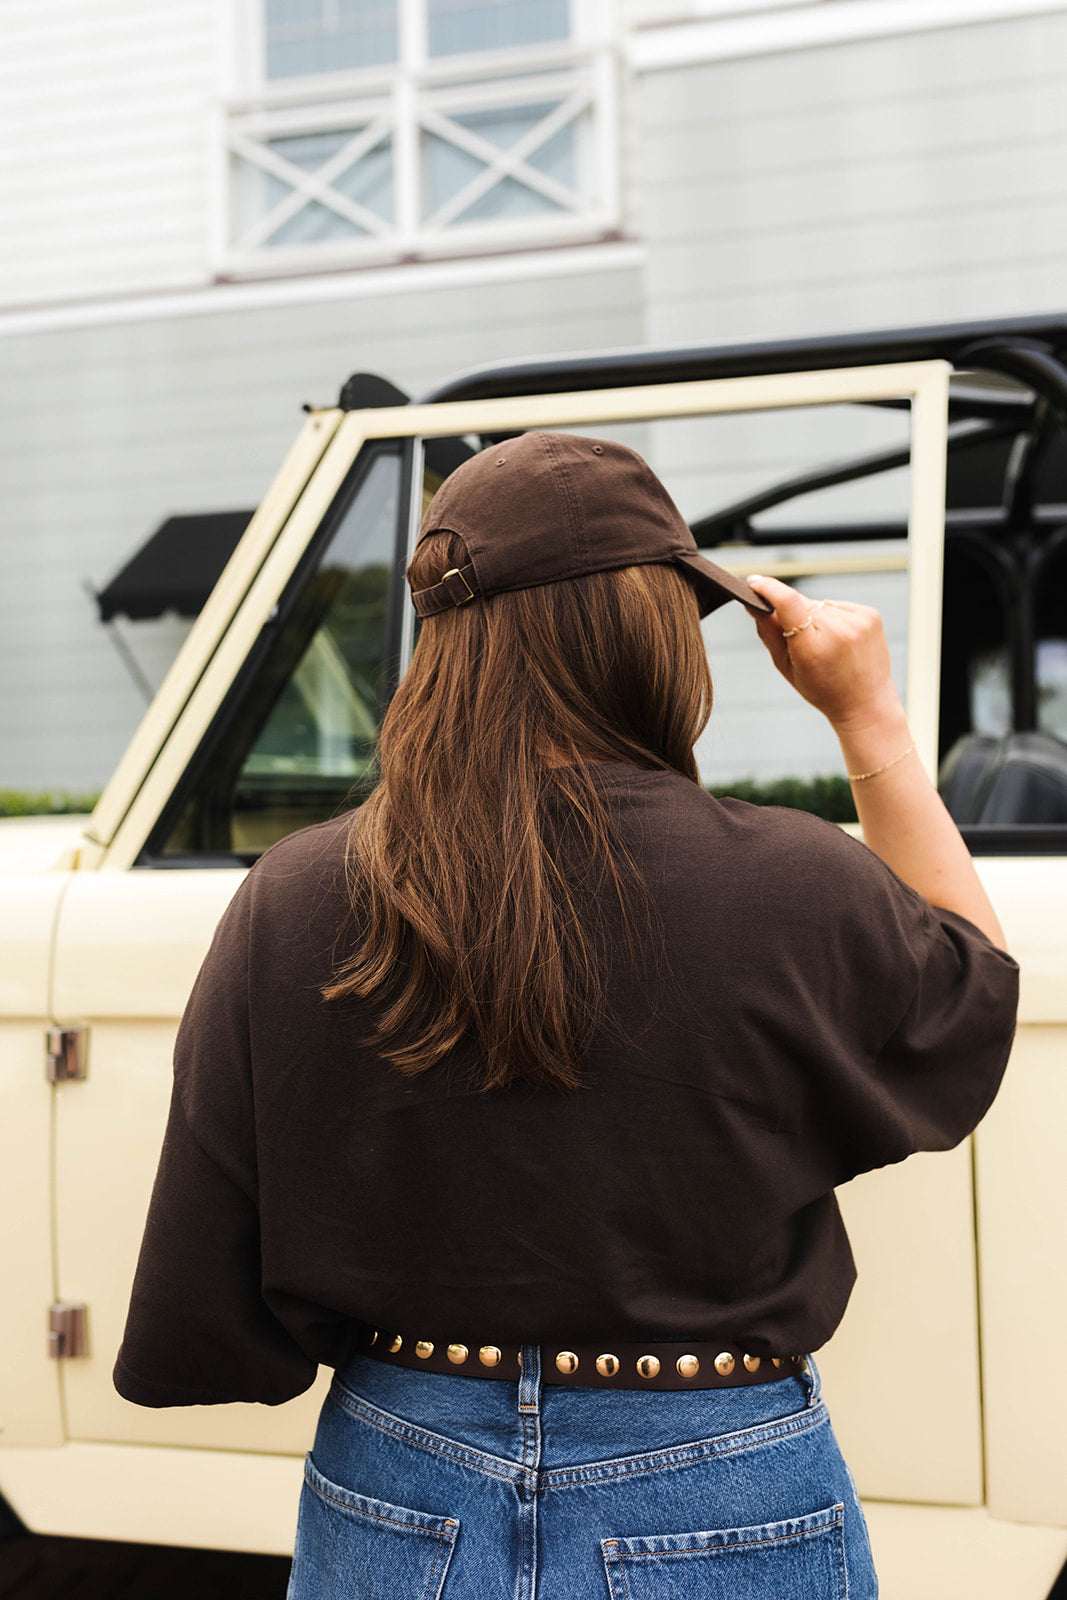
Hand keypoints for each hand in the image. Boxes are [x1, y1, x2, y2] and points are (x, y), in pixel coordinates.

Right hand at [745, 574, 902, 733]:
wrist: (866, 703)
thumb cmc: (824, 690)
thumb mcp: (787, 668)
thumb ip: (768, 633)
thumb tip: (754, 604)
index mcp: (813, 648)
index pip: (787, 602)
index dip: (768, 588)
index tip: (754, 582)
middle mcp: (838, 630)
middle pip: (801, 602)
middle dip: (791, 611)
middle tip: (796, 637)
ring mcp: (858, 621)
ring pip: (819, 604)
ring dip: (814, 616)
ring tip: (824, 644)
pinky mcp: (870, 614)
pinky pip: (838, 606)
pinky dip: (833, 618)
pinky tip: (839, 640)